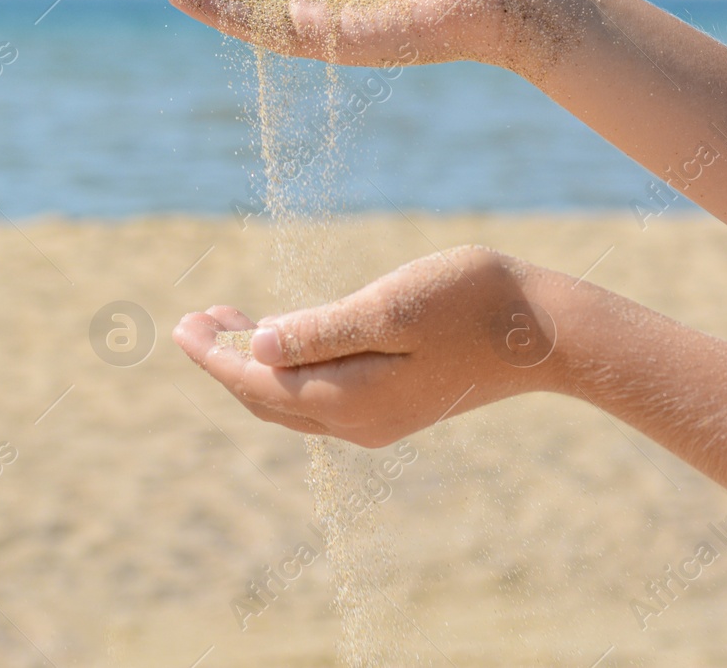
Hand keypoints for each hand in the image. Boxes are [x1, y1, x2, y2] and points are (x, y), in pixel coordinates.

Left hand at [172, 246, 562, 447]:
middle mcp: (357, 423)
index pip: (256, 384)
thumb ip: (320, 329)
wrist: (547, 333)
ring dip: (254, 364)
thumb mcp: (388, 306)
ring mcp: (378, 421)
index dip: (213, 355)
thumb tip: (255, 347)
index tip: (180, 324)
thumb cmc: (471, 303)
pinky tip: (284, 337)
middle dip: (224, 362)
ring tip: (226, 320)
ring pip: (290, 401)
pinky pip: (319, 397)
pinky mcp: (395, 407)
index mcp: (349, 400)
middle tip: (193, 319)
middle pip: (265, 400)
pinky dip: (288, 369)